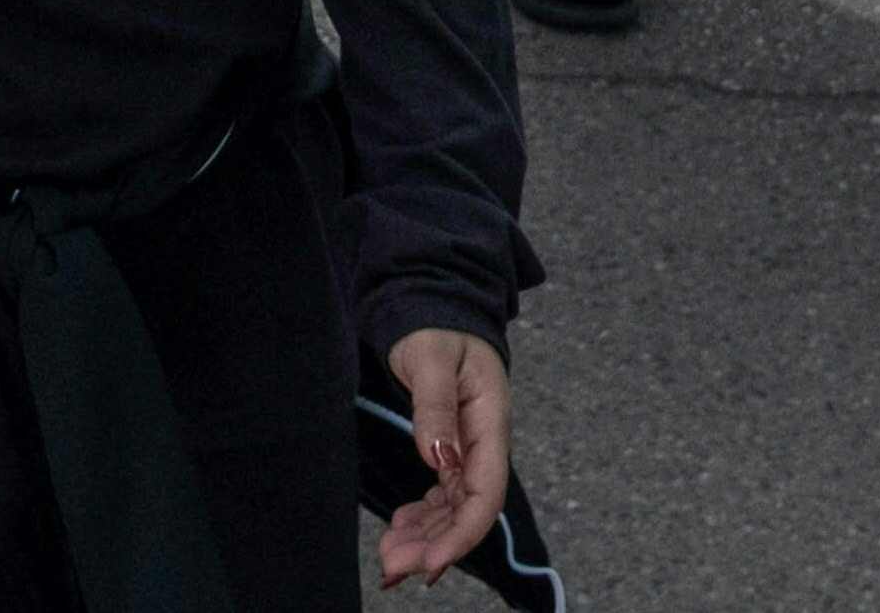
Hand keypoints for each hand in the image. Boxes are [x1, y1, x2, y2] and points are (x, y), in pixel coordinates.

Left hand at [374, 329, 512, 586]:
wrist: (434, 310)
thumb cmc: (436, 329)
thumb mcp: (432, 358)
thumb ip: (436, 406)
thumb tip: (439, 455)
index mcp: (489, 423)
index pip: (485, 492)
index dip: (463, 533)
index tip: (433, 562)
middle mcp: (483, 444)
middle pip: (467, 510)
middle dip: (436, 545)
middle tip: (394, 568)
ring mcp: (468, 450)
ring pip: (452, 508)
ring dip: (425, 538)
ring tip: (389, 560)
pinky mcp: (451, 451)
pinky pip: (441, 496)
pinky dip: (422, 518)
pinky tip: (399, 531)